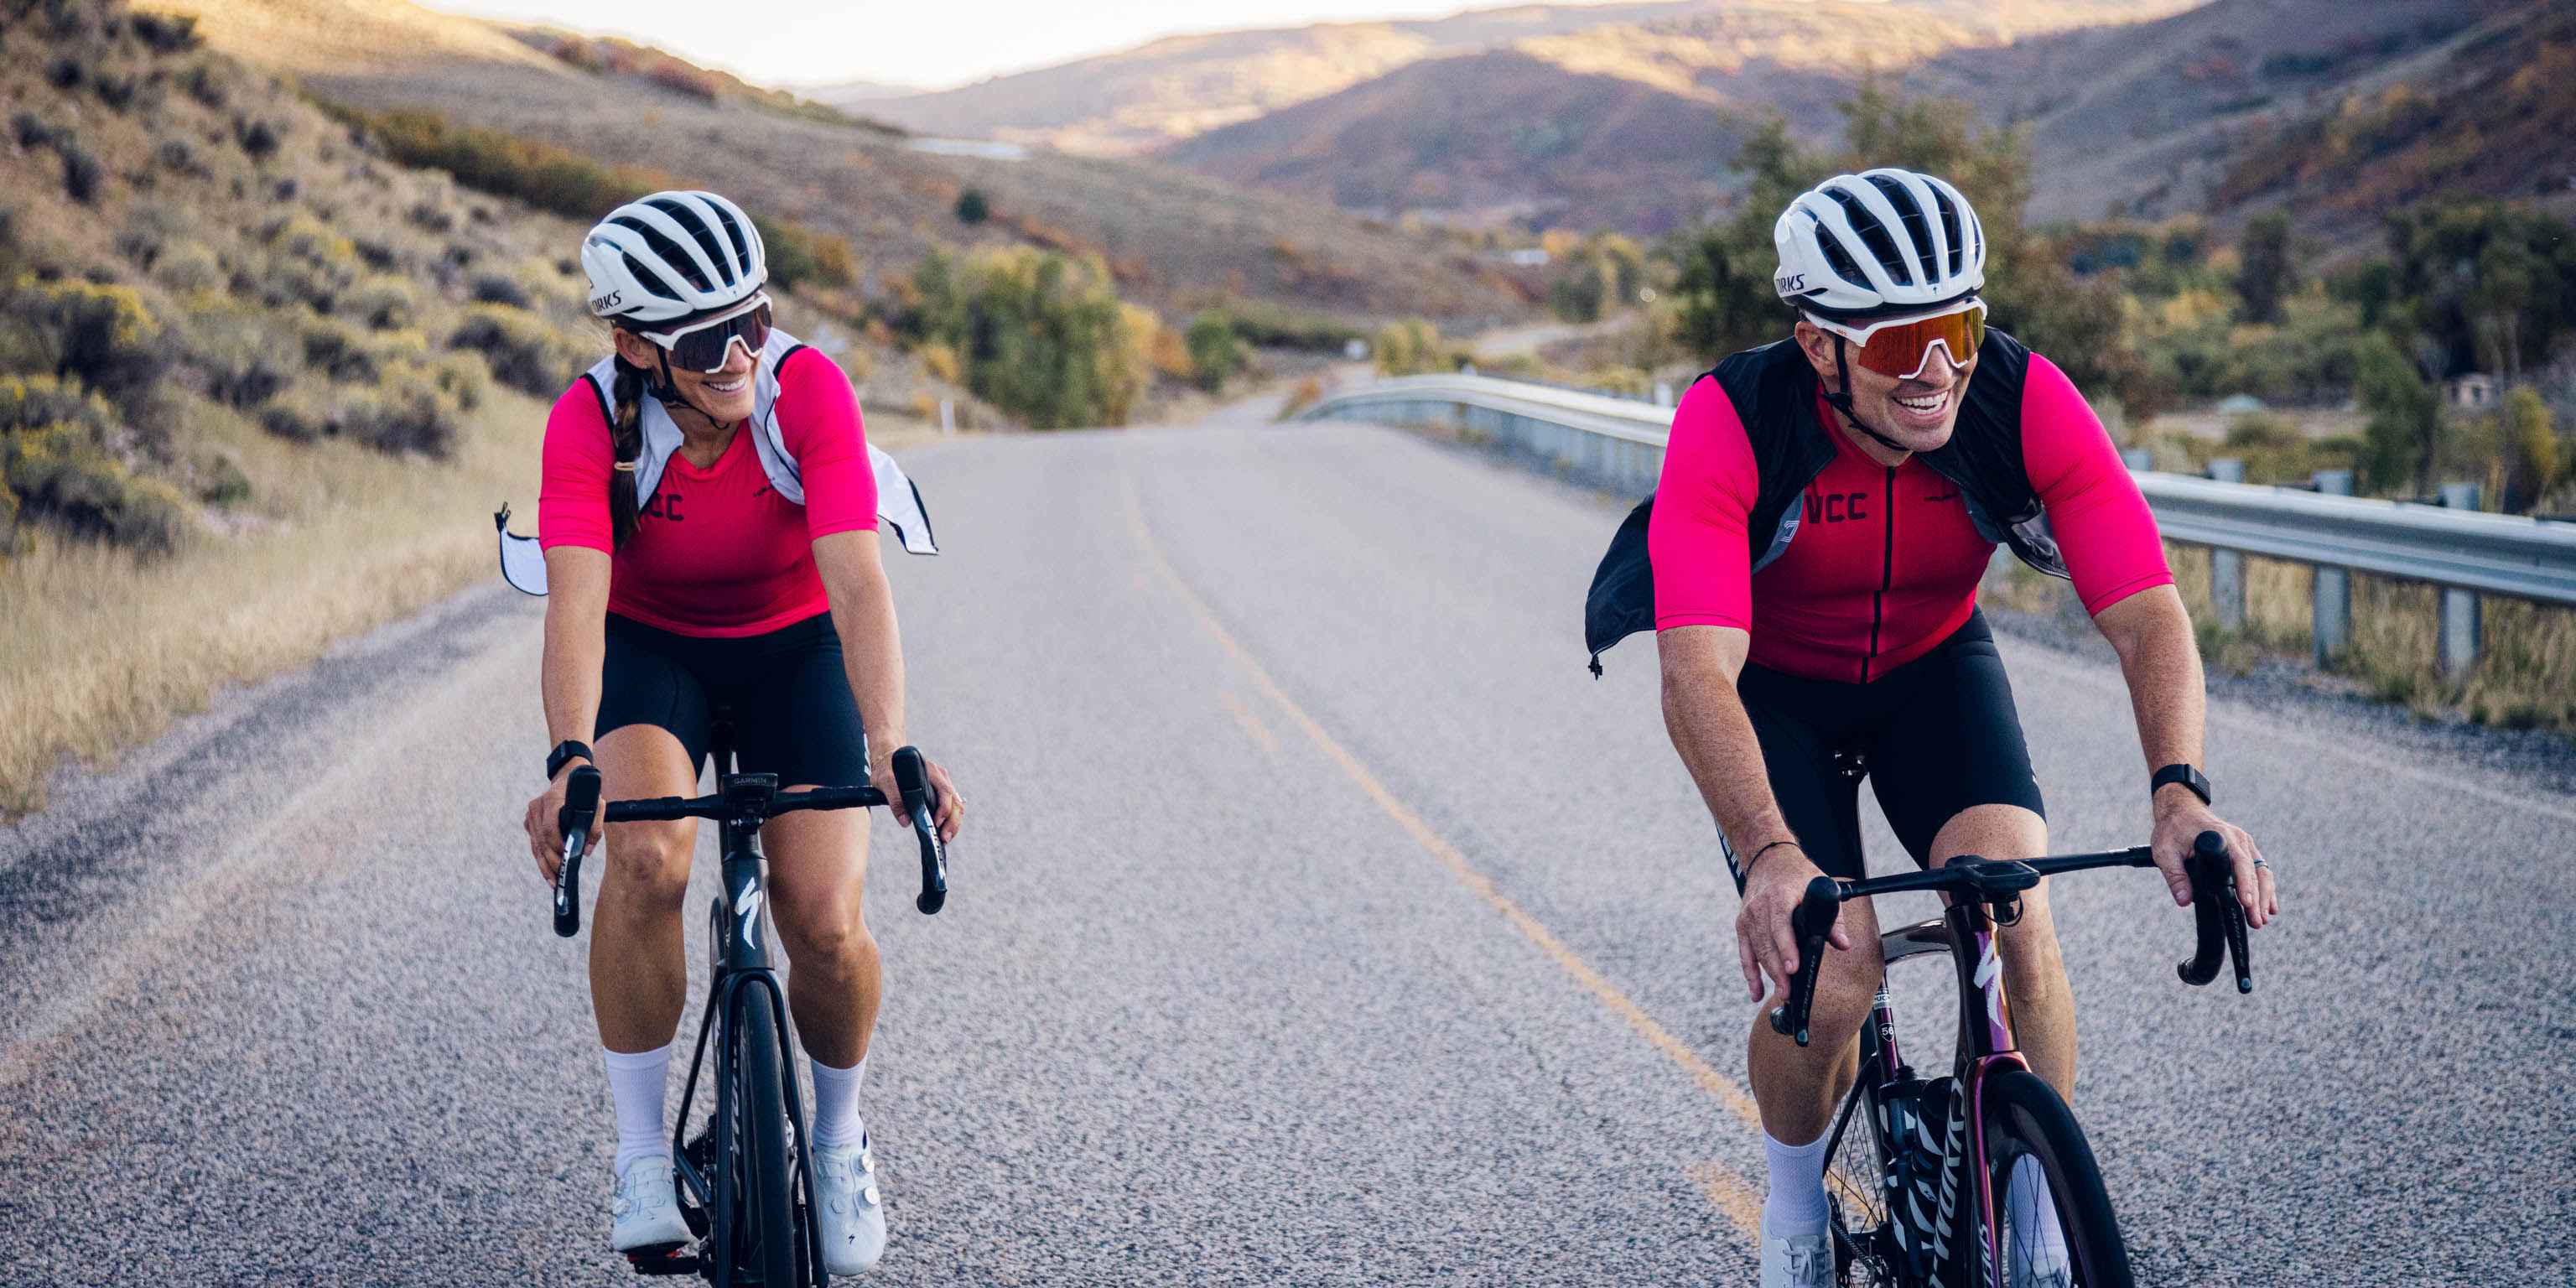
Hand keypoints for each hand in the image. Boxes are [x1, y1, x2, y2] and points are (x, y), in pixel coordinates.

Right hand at [523, 760, 597, 883]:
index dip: (556, 844)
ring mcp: (531, 815)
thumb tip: (587, 851)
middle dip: (550, 861)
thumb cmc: (584, 792)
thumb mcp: (597, 804)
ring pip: (536, 845)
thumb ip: (595, 827)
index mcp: (551, 800)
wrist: (569, 776)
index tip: (565, 857)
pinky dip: (541, 858)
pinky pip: (535, 844)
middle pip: (541, 840)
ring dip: (544, 865)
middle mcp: (536, 807)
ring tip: (553, 882)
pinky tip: (548, 872)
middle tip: (560, 878)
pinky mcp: (530, 822)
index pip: (549, 827)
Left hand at [871, 753, 964, 843]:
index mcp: (930, 771)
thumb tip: (905, 821)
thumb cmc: (887, 769)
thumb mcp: (884, 782)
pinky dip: (950, 820)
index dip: (944, 809)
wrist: (888, 760)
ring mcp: (942, 783)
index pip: (944, 792)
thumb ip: (895, 800)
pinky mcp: (940, 791)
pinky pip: (951, 807)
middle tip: (944, 839)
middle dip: (952, 822)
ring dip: (953, 823)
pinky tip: (943, 831)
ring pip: (956, 805)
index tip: (937, 824)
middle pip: (954, 801)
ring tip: (945, 839)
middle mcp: (940, 777)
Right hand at [1733, 843, 1850, 1002]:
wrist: (1768, 859)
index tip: (1793, 968)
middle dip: (1778, 972)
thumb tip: (1842, 944)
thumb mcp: (1820, 885)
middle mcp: (1759, 908)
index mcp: (1779, 897)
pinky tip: (1756, 992)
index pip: (1780, 927)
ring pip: (1756, 952)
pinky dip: (1750, 974)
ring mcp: (1748, 918)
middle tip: (1789, 993)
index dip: (1786, 949)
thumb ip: (1833, 917)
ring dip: (1767, 976)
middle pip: (1767, 945)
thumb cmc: (1796, 874)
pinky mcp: (1742, 925)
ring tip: (1782, 994)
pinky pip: (1745, 953)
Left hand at [2150, 788, 2276, 927]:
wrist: (2181, 809)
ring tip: (2262, 920)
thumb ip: (2175, 876)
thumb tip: (2184, 901)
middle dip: (2257, 899)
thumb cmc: (2172, 829)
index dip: (2244, 885)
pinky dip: (2265, 889)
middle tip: (2256, 922)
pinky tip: (2269, 906)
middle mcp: (2239, 840)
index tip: (2246, 903)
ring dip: (2265, 897)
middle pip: (2255, 872)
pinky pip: (2260, 871)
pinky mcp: (2245, 850)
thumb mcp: (2165, 851)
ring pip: (2262, 873)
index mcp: (2222, 837)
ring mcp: (2245, 844)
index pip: (2240, 864)